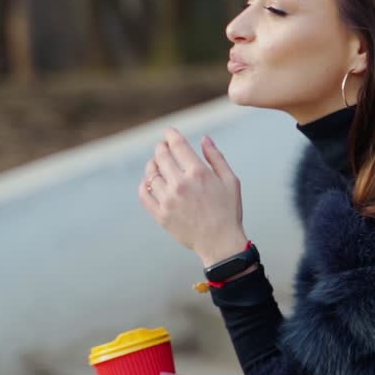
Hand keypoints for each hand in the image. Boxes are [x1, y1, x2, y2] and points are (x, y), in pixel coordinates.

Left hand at [138, 128, 246, 264]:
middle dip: (162, 148)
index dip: (171, 134)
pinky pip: (144, 194)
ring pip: (151, 174)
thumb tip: (204, 139)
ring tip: (157, 164)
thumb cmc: (228, 211)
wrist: (220, 242)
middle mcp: (180, 184)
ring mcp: (168, 200)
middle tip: (164, 147)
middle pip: (161, 156)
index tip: (169, 132)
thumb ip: (216, 157)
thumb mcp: (230, 180)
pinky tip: (150, 182)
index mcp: (198, 173)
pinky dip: (144, 185)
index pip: (177, 145)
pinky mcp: (161, 215)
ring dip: (153, 165)